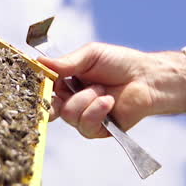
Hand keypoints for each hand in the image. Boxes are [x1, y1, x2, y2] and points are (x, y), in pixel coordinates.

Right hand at [37, 43, 185, 138]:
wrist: (147, 78)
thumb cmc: (120, 63)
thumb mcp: (90, 55)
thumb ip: (65, 62)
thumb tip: (38, 62)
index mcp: (66, 82)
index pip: (44, 88)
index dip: (39, 86)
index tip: (37, 80)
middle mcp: (71, 101)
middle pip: (50, 105)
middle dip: (57, 96)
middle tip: (65, 87)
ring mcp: (83, 117)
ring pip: (68, 113)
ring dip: (87, 98)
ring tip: (103, 89)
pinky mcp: (97, 130)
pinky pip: (85, 125)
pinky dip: (97, 110)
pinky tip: (108, 101)